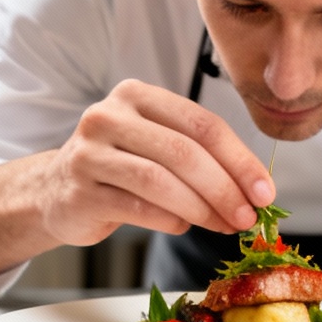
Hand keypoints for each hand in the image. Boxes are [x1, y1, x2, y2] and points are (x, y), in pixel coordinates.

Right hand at [0, 80, 274, 294]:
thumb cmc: (119, 169)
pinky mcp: (80, 190)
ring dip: (202, 209)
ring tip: (225, 226)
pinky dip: (170, 221)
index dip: (240, 159)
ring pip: (161, 181)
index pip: (201, 124)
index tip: (265, 192)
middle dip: (225, 189)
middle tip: (249, 217)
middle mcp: (108, 116)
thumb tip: (256, 191)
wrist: (56, 192)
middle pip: (183, 152)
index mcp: (136, 95)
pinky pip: (138, 208)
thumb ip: (200, 157)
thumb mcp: (157, 147)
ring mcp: (89, 153)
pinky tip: (183, 226)